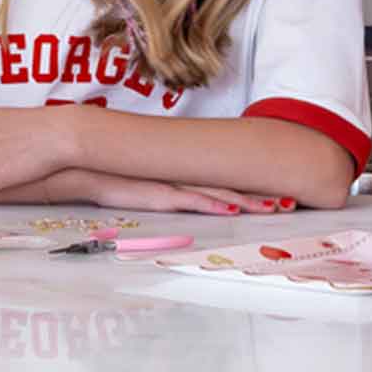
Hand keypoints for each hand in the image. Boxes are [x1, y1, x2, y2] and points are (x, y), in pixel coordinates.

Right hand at [66, 171, 295, 215]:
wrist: (80, 161)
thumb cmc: (110, 175)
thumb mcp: (142, 186)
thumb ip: (165, 191)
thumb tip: (187, 199)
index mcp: (180, 175)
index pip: (222, 182)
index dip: (251, 188)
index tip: (277, 193)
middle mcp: (180, 177)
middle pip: (228, 186)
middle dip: (260, 194)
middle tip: (291, 200)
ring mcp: (170, 184)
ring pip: (217, 193)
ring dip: (247, 201)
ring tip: (276, 206)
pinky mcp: (157, 193)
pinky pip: (190, 200)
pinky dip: (212, 205)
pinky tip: (233, 209)